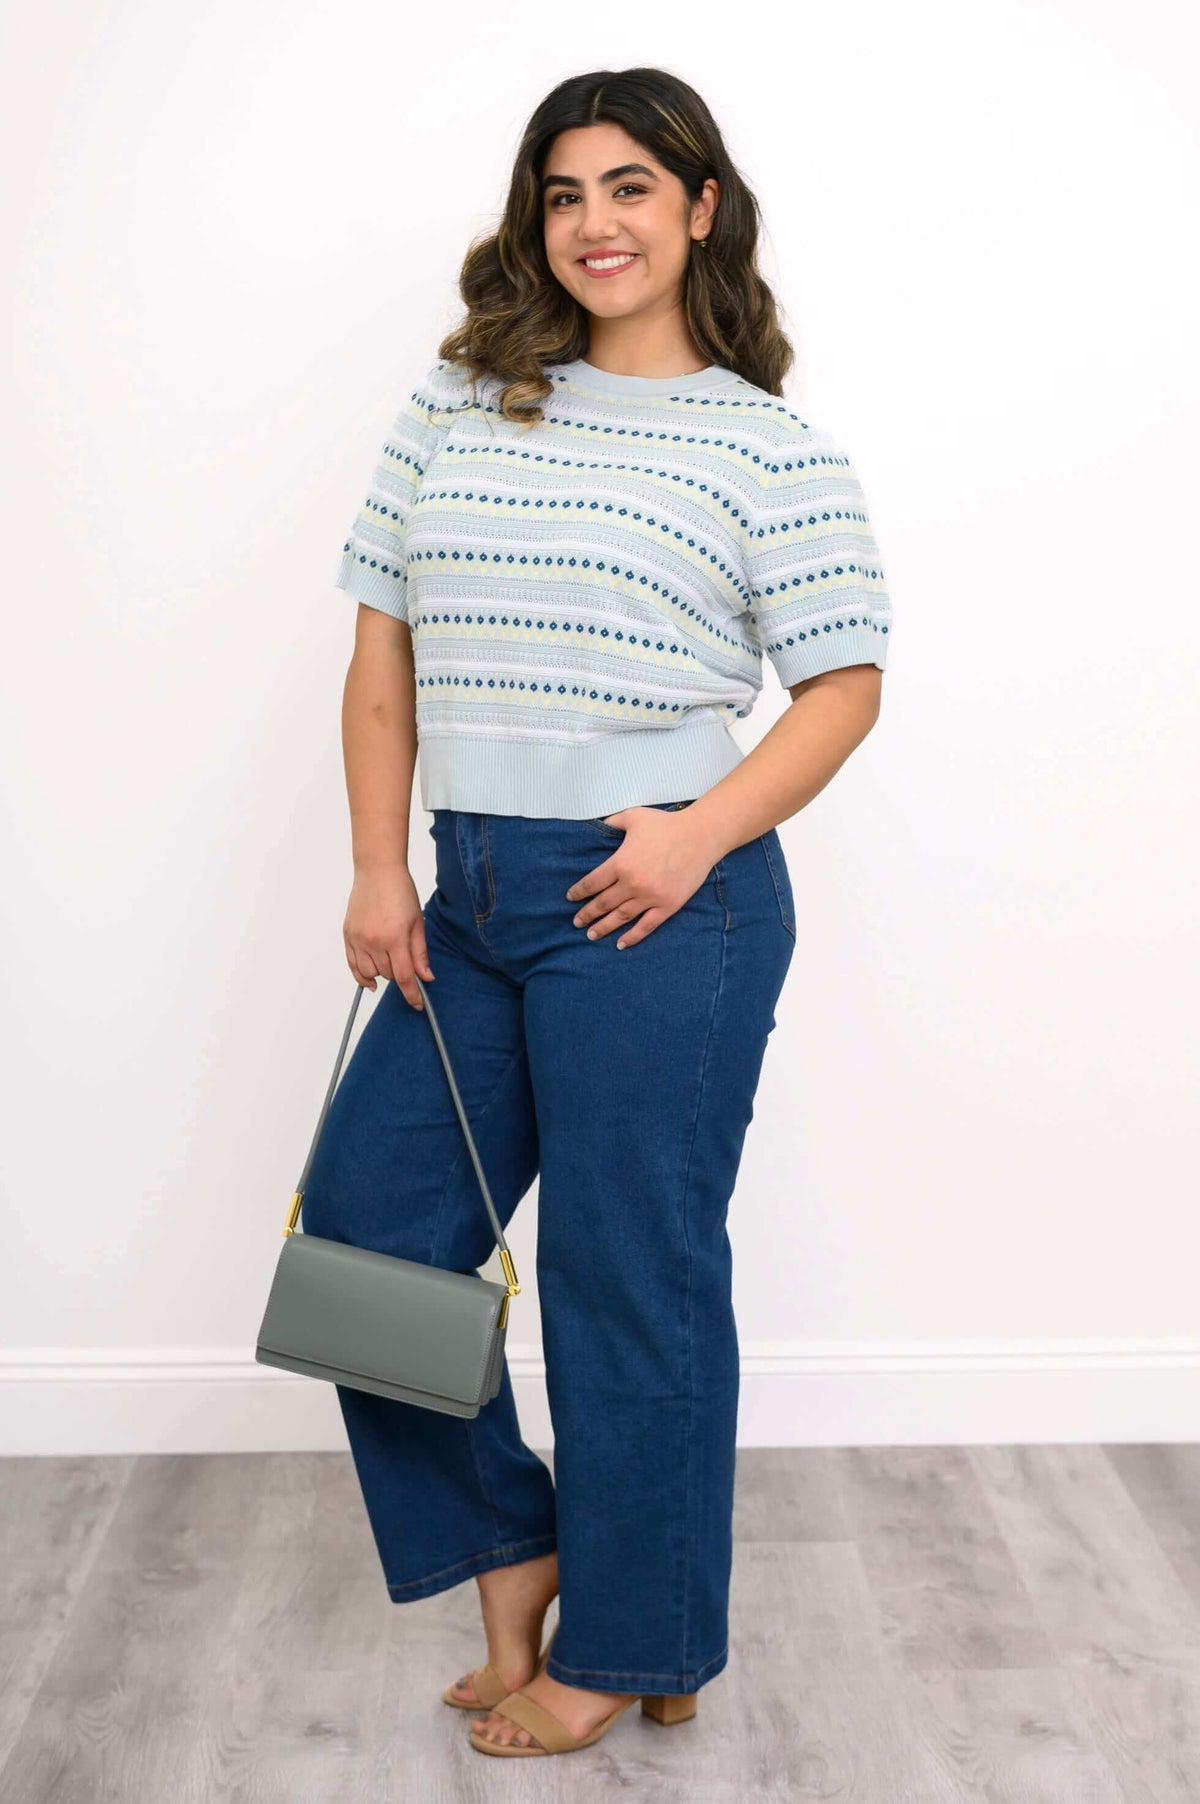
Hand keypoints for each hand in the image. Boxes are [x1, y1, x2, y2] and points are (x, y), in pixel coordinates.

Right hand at [343, 862, 434, 1008]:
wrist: (377, 871)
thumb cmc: (400, 892)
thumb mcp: (417, 922)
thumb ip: (420, 953)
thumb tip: (426, 977)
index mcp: (395, 938)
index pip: (404, 977)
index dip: (412, 994)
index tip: (417, 1004)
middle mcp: (374, 941)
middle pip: (387, 975)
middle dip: (399, 975)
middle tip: (406, 964)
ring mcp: (358, 938)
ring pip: (369, 973)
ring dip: (381, 974)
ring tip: (389, 961)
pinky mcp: (348, 934)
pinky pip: (352, 964)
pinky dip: (361, 976)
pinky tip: (370, 980)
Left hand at [565, 807, 716, 949]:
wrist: (700, 836)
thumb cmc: (666, 824)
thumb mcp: (634, 816)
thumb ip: (613, 822)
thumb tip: (599, 825)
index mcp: (621, 863)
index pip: (592, 883)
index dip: (579, 892)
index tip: (571, 898)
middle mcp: (632, 884)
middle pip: (603, 903)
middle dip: (587, 914)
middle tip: (576, 922)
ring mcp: (650, 897)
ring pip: (621, 917)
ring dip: (604, 927)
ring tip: (591, 935)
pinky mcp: (668, 906)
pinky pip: (646, 926)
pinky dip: (632, 937)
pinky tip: (621, 944)